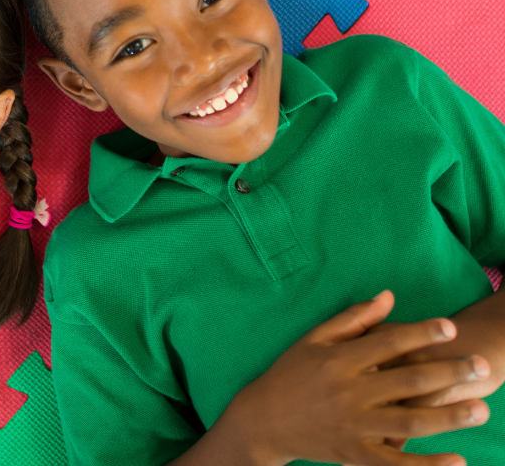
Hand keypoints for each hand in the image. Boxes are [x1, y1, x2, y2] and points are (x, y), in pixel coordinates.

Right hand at [223, 291, 488, 465]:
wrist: (264, 419)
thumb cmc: (290, 372)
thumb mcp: (314, 338)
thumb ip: (353, 318)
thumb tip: (389, 297)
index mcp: (339, 359)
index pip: (387, 342)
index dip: (420, 333)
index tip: (451, 328)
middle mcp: (349, 392)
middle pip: (407, 381)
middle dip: (447, 372)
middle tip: (480, 366)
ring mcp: (354, 426)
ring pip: (410, 422)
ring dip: (448, 417)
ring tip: (481, 409)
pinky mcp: (356, 455)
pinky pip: (397, 463)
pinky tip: (457, 461)